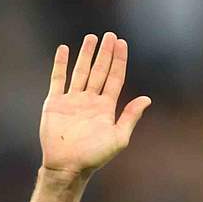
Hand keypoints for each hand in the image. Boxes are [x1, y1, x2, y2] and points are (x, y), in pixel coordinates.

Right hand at [40, 32, 150, 180]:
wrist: (68, 166)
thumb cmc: (94, 156)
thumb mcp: (118, 137)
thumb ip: (130, 117)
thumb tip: (147, 99)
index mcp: (105, 107)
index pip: (114, 78)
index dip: (119, 61)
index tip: (122, 43)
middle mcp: (90, 101)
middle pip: (99, 71)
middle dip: (105, 53)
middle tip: (110, 35)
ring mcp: (72, 100)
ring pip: (80, 72)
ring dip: (86, 55)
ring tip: (91, 38)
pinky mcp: (55, 103)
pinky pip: (58, 79)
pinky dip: (60, 64)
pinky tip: (63, 50)